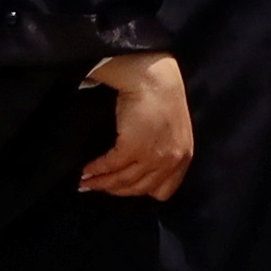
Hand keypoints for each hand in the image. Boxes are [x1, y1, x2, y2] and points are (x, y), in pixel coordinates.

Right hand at [78, 51, 194, 199]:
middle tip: (97, 187)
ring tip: (86, 182)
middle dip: (115, 190)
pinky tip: (86, 170)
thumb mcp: (173, 132)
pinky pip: (110, 167)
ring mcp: (153, 156)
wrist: (154, 79)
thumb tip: (137, 171)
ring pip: (122, 181)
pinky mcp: (133, 148)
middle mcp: (171, 160)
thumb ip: (164, 152)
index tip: (123, 188)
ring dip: (101, 183)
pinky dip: (95, 170)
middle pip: (138, 189)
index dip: (141, 191)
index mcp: (183, 157)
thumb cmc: (162, 100)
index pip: (164, 191)